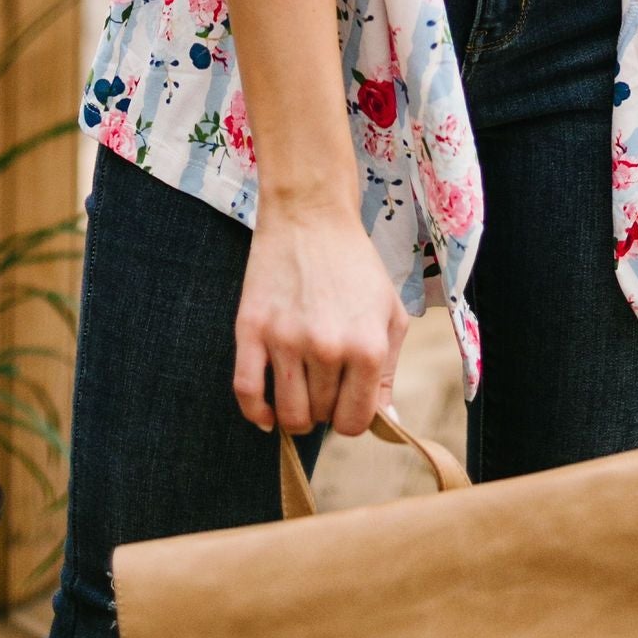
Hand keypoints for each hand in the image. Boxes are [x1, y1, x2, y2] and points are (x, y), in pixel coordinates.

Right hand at [232, 200, 408, 438]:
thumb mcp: (391, 313)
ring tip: (299, 394)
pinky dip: (255, 412)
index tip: (344, 403)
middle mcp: (328, 348)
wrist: (311, 215)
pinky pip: (246, 391)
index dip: (349, 418)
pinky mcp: (251, 329)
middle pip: (321, 416)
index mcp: (367, 347)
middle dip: (323, 408)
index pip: (355, 422)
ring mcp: (286, 340)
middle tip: (322, 382)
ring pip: (287, 413)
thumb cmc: (356, 265)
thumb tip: (387, 421)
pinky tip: (266, 413)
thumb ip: (389, 372)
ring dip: (294, 414)